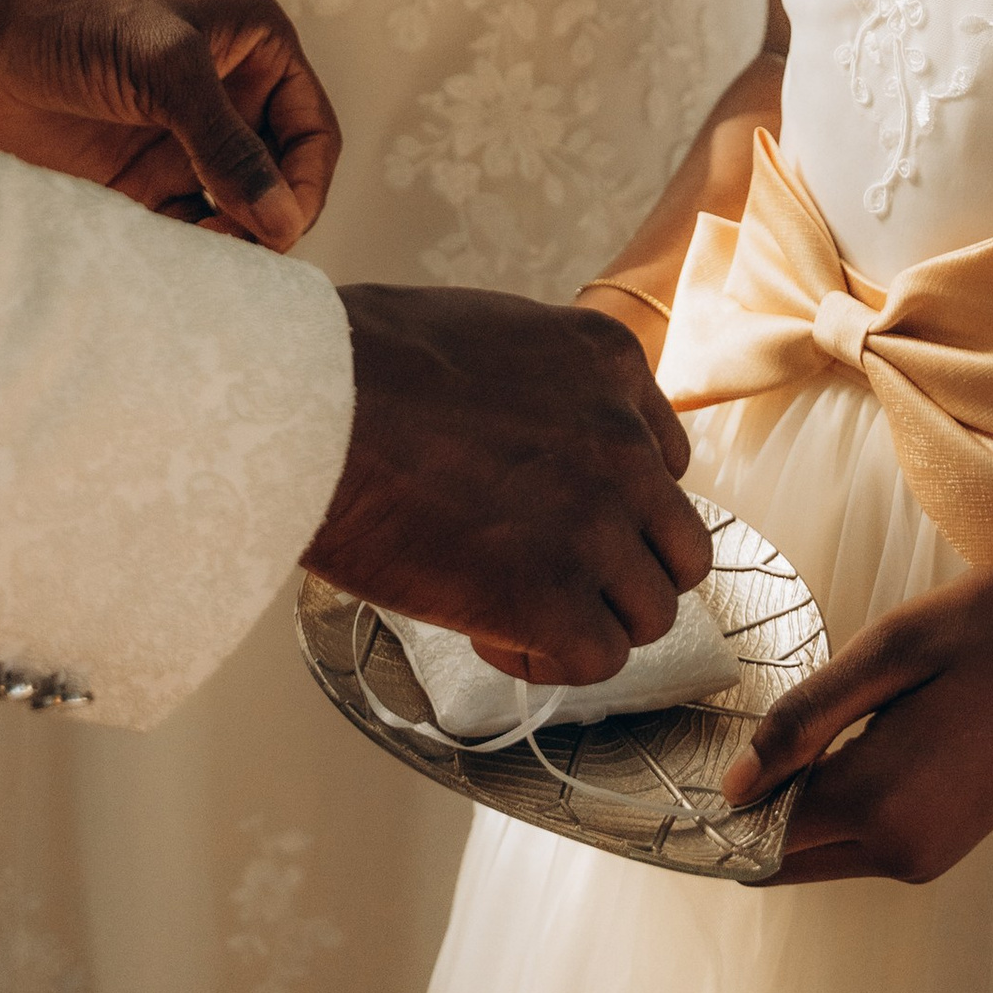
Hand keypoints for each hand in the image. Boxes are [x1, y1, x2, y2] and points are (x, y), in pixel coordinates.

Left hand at [0, 0, 339, 250]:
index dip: (306, 183)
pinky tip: (170, 256)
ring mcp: (186, 140)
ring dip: (230, 240)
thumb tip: (283, 221)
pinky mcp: (142, 177)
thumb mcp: (166, 68)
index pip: (312, 132)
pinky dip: (187, 249)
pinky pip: (185, 225)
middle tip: (236, 249)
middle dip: (267, 218)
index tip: (282, 227)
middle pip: (279, 179)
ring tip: (201, 255)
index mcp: (258, 49)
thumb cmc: (81, 22)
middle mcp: (232, 95)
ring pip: (236, 209)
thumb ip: (227, 144)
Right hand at [308, 287, 714, 687]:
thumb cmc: (365, 362)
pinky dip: (547, 660)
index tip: (567, 517)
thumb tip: (536, 429)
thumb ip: (546, 384)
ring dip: (591, 621)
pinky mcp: (553, 598)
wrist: (313, 407)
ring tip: (515, 610)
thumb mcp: (492, 332)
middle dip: (623, 572)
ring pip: (650, 612)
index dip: (619, 504)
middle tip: (556, 578)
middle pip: (679, 546)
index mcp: (610, 364)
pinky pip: (596, 657)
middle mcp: (623, 444)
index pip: (668, 462)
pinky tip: (489, 631)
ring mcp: (596, 524)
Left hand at [719, 561, 992, 884]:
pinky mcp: (943, 849)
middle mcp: (898, 851)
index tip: (683, 754)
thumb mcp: (891, 649)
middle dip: (749, 812)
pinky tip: (843, 741)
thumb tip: (731, 783)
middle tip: (729, 736)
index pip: (758, 831)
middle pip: (782, 856)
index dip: (716, 800)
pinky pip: (861, 842)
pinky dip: (835, 805)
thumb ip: (805, 717)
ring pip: (820, 852)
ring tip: (796, 726)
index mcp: (878, 801)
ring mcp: (925, 857)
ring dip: (795, 805)